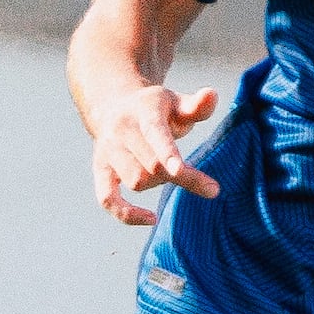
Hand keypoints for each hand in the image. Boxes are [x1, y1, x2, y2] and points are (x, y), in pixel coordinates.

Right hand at [88, 78, 220, 223]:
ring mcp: (108, 151)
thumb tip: (212, 94)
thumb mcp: (177, 102)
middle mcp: (121, 130)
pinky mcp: (100, 170)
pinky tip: (151, 218)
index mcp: (143, 111)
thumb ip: (197, 106)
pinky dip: (127, 214)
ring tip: (165, 171)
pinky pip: (108, 199)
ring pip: (136, 182)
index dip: (167, 154)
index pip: (154, 134)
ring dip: (157, 184)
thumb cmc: (154, 109)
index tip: (180, 171)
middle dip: (179, 176)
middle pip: (151, 165)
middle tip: (205, 184)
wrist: (114, 106)